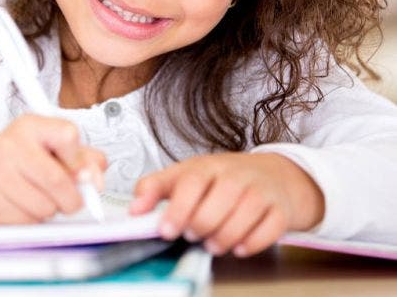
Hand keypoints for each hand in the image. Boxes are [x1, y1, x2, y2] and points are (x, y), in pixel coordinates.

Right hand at [0, 114, 106, 223]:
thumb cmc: (17, 160)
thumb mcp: (49, 147)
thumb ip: (83, 158)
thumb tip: (95, 179)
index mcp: (29, 126)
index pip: (68, 135)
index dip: (80, 159)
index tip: (77, 170)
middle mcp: (10, 146)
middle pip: (60, 181)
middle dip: (72, 198)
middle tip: (68, 198)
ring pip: (46, 207)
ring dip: (50, 210)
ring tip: (36, 198)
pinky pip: (27, 222)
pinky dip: (32, 220)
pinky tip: (20, 206)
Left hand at [129, 153, 323, 256]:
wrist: (274, 175)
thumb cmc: (222, 179)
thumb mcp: (185, 175)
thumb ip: (155, 188)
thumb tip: (134, 209)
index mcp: (207, 166)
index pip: (191, 182)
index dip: (178, 208)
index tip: (166, 230)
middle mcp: (235, 175)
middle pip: (219, 200)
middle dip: (201, 224)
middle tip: (191, 236)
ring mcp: (261, 191)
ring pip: (245, 213)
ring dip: (225, 236)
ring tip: (211, 245)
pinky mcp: (280, 209)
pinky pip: (271, 227)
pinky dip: (254, 242)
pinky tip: (238, 248)